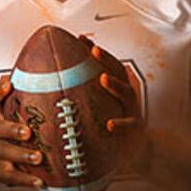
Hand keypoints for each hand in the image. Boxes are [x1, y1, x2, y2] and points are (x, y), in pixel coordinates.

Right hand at [0, 77, 43, 187]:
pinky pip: (15, 176)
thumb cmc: (7, 135)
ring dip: (22, 154)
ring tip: (37, 157)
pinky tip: (40, 180)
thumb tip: (44, 78)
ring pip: (6, 153)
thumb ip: (23, 101)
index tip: (8, 85)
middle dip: (13, 129)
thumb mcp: (11, 116)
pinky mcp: (3, 172)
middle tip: (27, 131)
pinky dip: (27, 179)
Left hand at [80, 36, 150, 174]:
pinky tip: (109, 125)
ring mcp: (133, 110)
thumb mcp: (100, 109)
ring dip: (115, 85)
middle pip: (119, 72)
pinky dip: (120, 124)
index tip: (81, 39)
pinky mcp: (136, 130)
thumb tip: (53, 85)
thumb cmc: (113, 127)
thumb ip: (84, 96)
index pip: (108, 64)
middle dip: (106, 59)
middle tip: (93, 50)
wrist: (137, 152)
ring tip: (103, 78)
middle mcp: (126, 96)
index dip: (96, 51)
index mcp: (117, 88)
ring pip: (127, 94)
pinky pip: (130, 125)